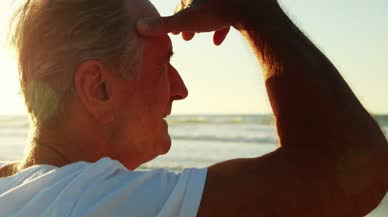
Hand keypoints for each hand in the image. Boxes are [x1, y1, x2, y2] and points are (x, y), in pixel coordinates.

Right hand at [137, 0, 267, 44]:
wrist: (250, 6)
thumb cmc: (216, 13)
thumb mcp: (185, 21)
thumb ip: (162, 25)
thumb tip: (137, 27)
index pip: (181, 6)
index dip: (176, 20)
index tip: (175, 33)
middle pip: (195, 7)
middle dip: (190, 22)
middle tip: (187, 37)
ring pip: (211, 10)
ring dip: (204, 24)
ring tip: (201, 36)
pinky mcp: (238, 5)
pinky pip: (228, 14)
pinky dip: (221, 26)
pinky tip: (217, 41)